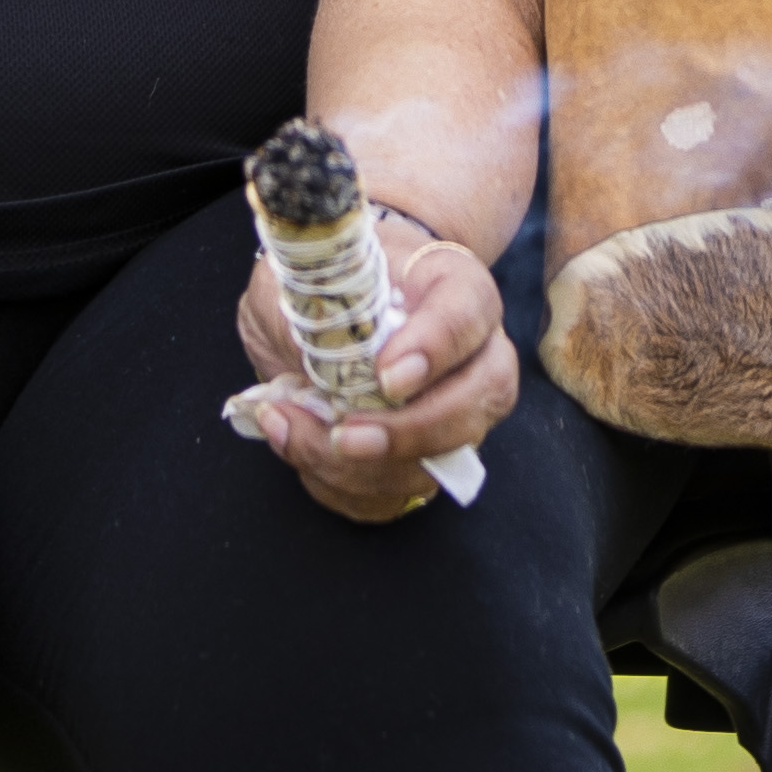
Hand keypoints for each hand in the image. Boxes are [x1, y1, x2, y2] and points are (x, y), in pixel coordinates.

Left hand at [234, 214, 514, 523]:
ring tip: (292, 430)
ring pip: (438, 462)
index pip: (466, 314)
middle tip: (344, 436)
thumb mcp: (308, 275)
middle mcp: (475, 353)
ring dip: (357, 468)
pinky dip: (341, 488)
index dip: (433, 349)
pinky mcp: (424, 459)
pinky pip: (395, 497)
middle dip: (408, 431)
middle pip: (479, 400)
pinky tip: (303, 450)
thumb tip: (309, 360)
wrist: (332, 307)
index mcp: (454, 287)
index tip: (386, 377)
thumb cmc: (330, 282)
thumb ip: (311, 308)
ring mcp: (457, 413)